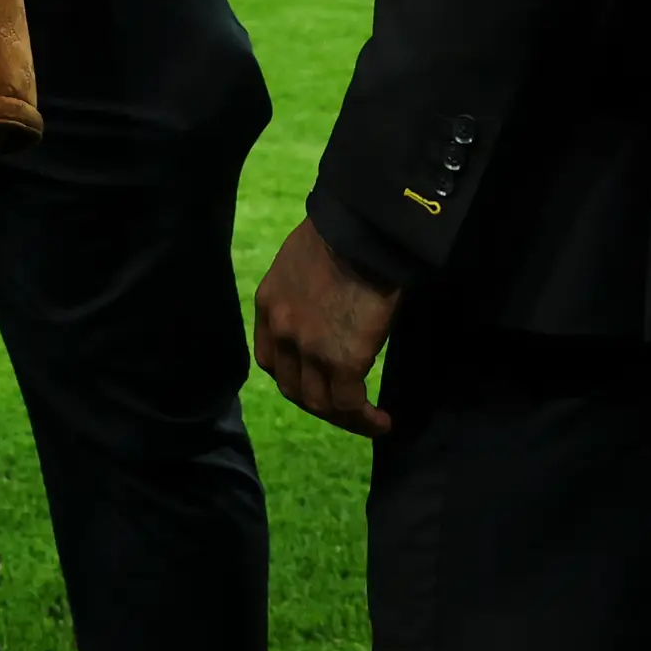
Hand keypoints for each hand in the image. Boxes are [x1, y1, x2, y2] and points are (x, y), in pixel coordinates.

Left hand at [251, 219, 402, 437]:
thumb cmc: (345, 232)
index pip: (270, 359)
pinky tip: (381, 421)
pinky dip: (365, 420)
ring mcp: (308, 349)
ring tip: (367, 419)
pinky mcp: (342, 361)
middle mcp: (281, 330)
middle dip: (317, 402)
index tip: (315, 381)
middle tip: (344, 407)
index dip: (292, 376)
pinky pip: (349, 404)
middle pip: (291, 387)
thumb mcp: (303, 260)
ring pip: (318, 403)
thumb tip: (328, 306)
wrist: (365, 229)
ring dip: (342, 417)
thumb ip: (305, 291)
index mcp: (268, 303)